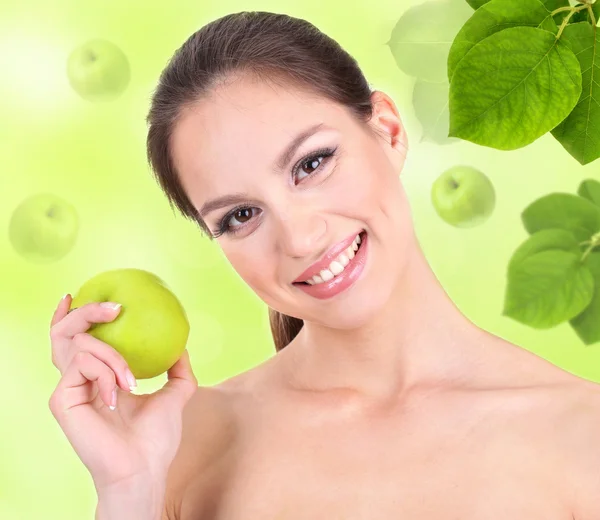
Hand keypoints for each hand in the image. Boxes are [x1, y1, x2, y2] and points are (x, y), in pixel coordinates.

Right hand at [48, 294, 197, 491]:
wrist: (144, 468)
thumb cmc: (156, 439)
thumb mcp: (175, 394)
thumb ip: (177, 369)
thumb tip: (181, 346)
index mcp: (96, 378)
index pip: (74, 340)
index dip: (69, 315)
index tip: (74, 294)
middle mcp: (77, 380)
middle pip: (64, 333)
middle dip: (84, 312)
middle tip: (114, 308)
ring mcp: (68, 389)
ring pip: (79, 344)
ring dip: (113, 355)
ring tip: (133, 380)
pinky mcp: (62, 400)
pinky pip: (83, 365)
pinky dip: (108, 372)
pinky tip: (122, 393)